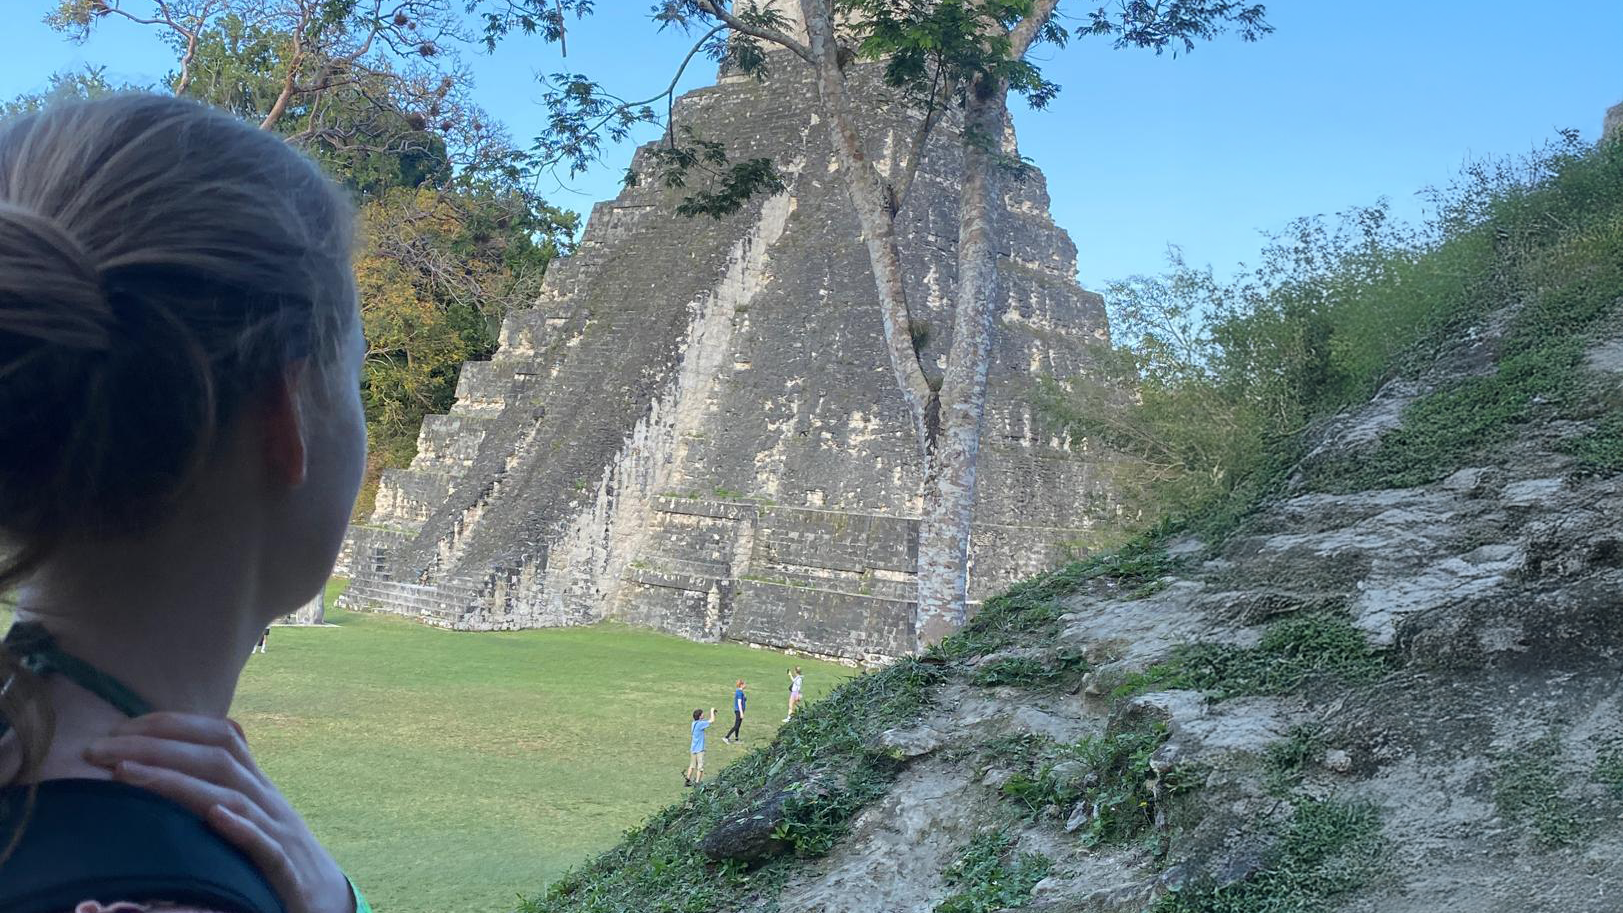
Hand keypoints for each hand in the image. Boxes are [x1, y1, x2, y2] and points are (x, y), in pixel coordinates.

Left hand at [84, 712, 353, 912]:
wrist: (327, 898)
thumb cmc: (276, 855)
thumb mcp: (250, 814)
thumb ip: (219, 786)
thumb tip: (172, 758)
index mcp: (257, 784)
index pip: (220, 735)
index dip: (172, 724)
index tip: (120, 728)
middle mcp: (268, 799)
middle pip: (217, 758)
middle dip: (156, 746)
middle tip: (100, 750)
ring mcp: (279, 832)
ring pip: (231, 797)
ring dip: (176, 782)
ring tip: (127, 774)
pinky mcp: (285, 869)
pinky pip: (265, 845)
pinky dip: (241, 829)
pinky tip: (214, 819)